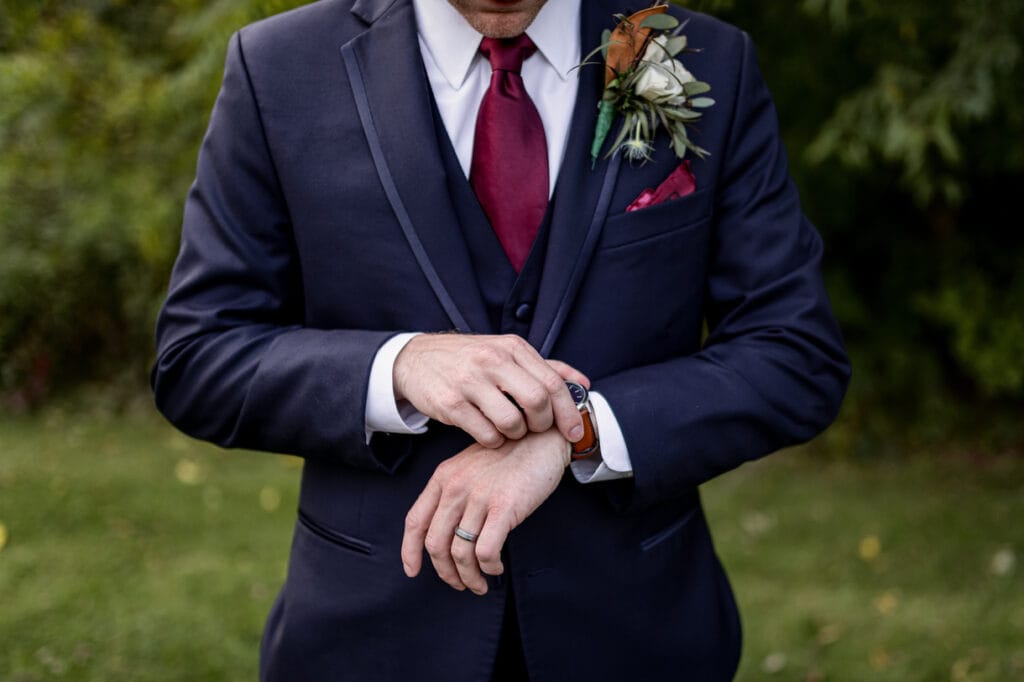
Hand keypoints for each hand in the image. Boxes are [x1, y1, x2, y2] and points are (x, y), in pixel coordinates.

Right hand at [393, 333, 588, 447]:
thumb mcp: (507, 353)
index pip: (553, 382)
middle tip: (534, 429)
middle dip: (542, 424)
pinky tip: (488, 431)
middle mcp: (492, 360)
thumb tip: (583, 384)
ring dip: (516, 434)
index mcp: (512, 348)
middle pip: (537, 402)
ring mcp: (469, 381)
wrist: (417, 359)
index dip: (568, 412)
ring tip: (508, 429)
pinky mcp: (450, 403)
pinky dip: (493, 440)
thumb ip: (547, 368)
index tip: (574, 432)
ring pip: (512, 422)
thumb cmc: (469, 359)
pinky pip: (485, 434)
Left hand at [400, 428, 568, 594]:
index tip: (412, 571)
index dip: (409, 551)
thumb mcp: (470, 466)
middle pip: (436, 544)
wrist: (542, 438)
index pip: (415, 521)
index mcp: (443, 477)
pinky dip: (489, 567)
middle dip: (445, 573)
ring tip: (480, 583)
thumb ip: (454, 492)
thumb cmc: (510, 454)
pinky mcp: (504, 507)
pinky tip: (496, 567)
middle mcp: (455, 487)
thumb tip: (446, 532)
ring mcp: (479, 496)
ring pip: (461, 553)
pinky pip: (486, 551)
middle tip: (459, 584)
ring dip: (469, 577)